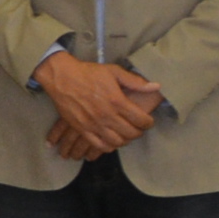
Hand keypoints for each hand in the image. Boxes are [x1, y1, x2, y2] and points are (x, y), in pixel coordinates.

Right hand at [35, 51, 161, 158]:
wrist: (61, 77)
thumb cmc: (88, 73)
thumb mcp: (114, 71)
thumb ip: (135, 81)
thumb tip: (156, 86)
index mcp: (117, 101)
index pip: (141, 120)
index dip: (148, 122)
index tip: (147, 120)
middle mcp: (107, 115)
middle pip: (131, 133)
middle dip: (138, 132)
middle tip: (137, 127)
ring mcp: (94, 124)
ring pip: (117, 142)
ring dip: (124, 140)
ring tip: (125, 133)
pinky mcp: (82, 129)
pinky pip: (99, 145)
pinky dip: (109, 146)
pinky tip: (111, 140)